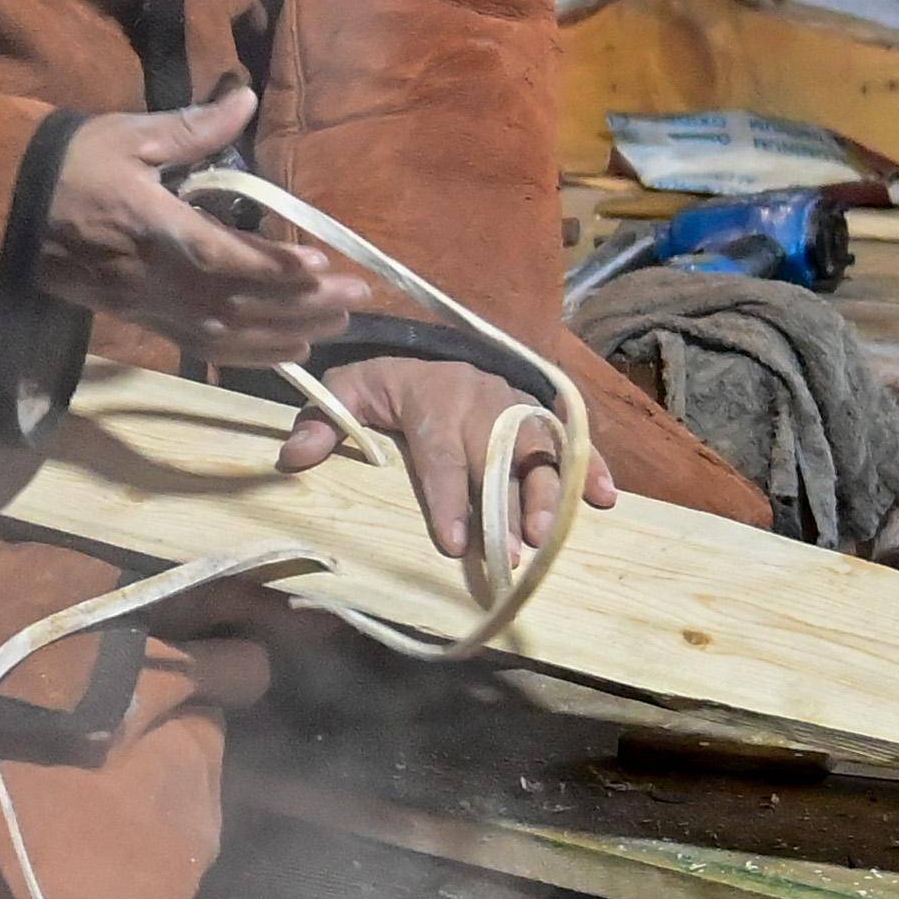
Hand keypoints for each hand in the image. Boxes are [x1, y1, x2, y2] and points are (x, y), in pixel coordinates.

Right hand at [29, 87, 369, 367]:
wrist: (5, 213)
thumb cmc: (69, 165)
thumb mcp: (127, 135)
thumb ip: (192, 127)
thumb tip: (246, 98)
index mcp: (150, 226)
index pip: (217, 254)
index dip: (269, 265)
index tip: (318, 265)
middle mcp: (152, 276)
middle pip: (236, 300)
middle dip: (300, 302)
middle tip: (355, 294)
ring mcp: (146, 305)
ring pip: (225, 332)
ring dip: (284, 332)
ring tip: (337, 324)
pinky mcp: (141, 319)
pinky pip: (200, 346)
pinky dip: (249, 354)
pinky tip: (289, 351)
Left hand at [278, 354, 613, 581]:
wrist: (426, 353)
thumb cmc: (384, 386)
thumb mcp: (346, 393)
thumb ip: (321, 423)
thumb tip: (292, 458)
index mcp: (430, 399)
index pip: (440, 453)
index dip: (447, 498)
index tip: (454, 542)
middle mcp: (479, 400)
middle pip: (498, 455)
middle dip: (509, 502)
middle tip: (519, 545)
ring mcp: (515, 404)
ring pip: (540, 447)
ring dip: (549, 491)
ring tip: (550, 535)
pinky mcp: (540, 412)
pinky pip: (570, 437)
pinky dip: (593, 465)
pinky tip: (606, 499)